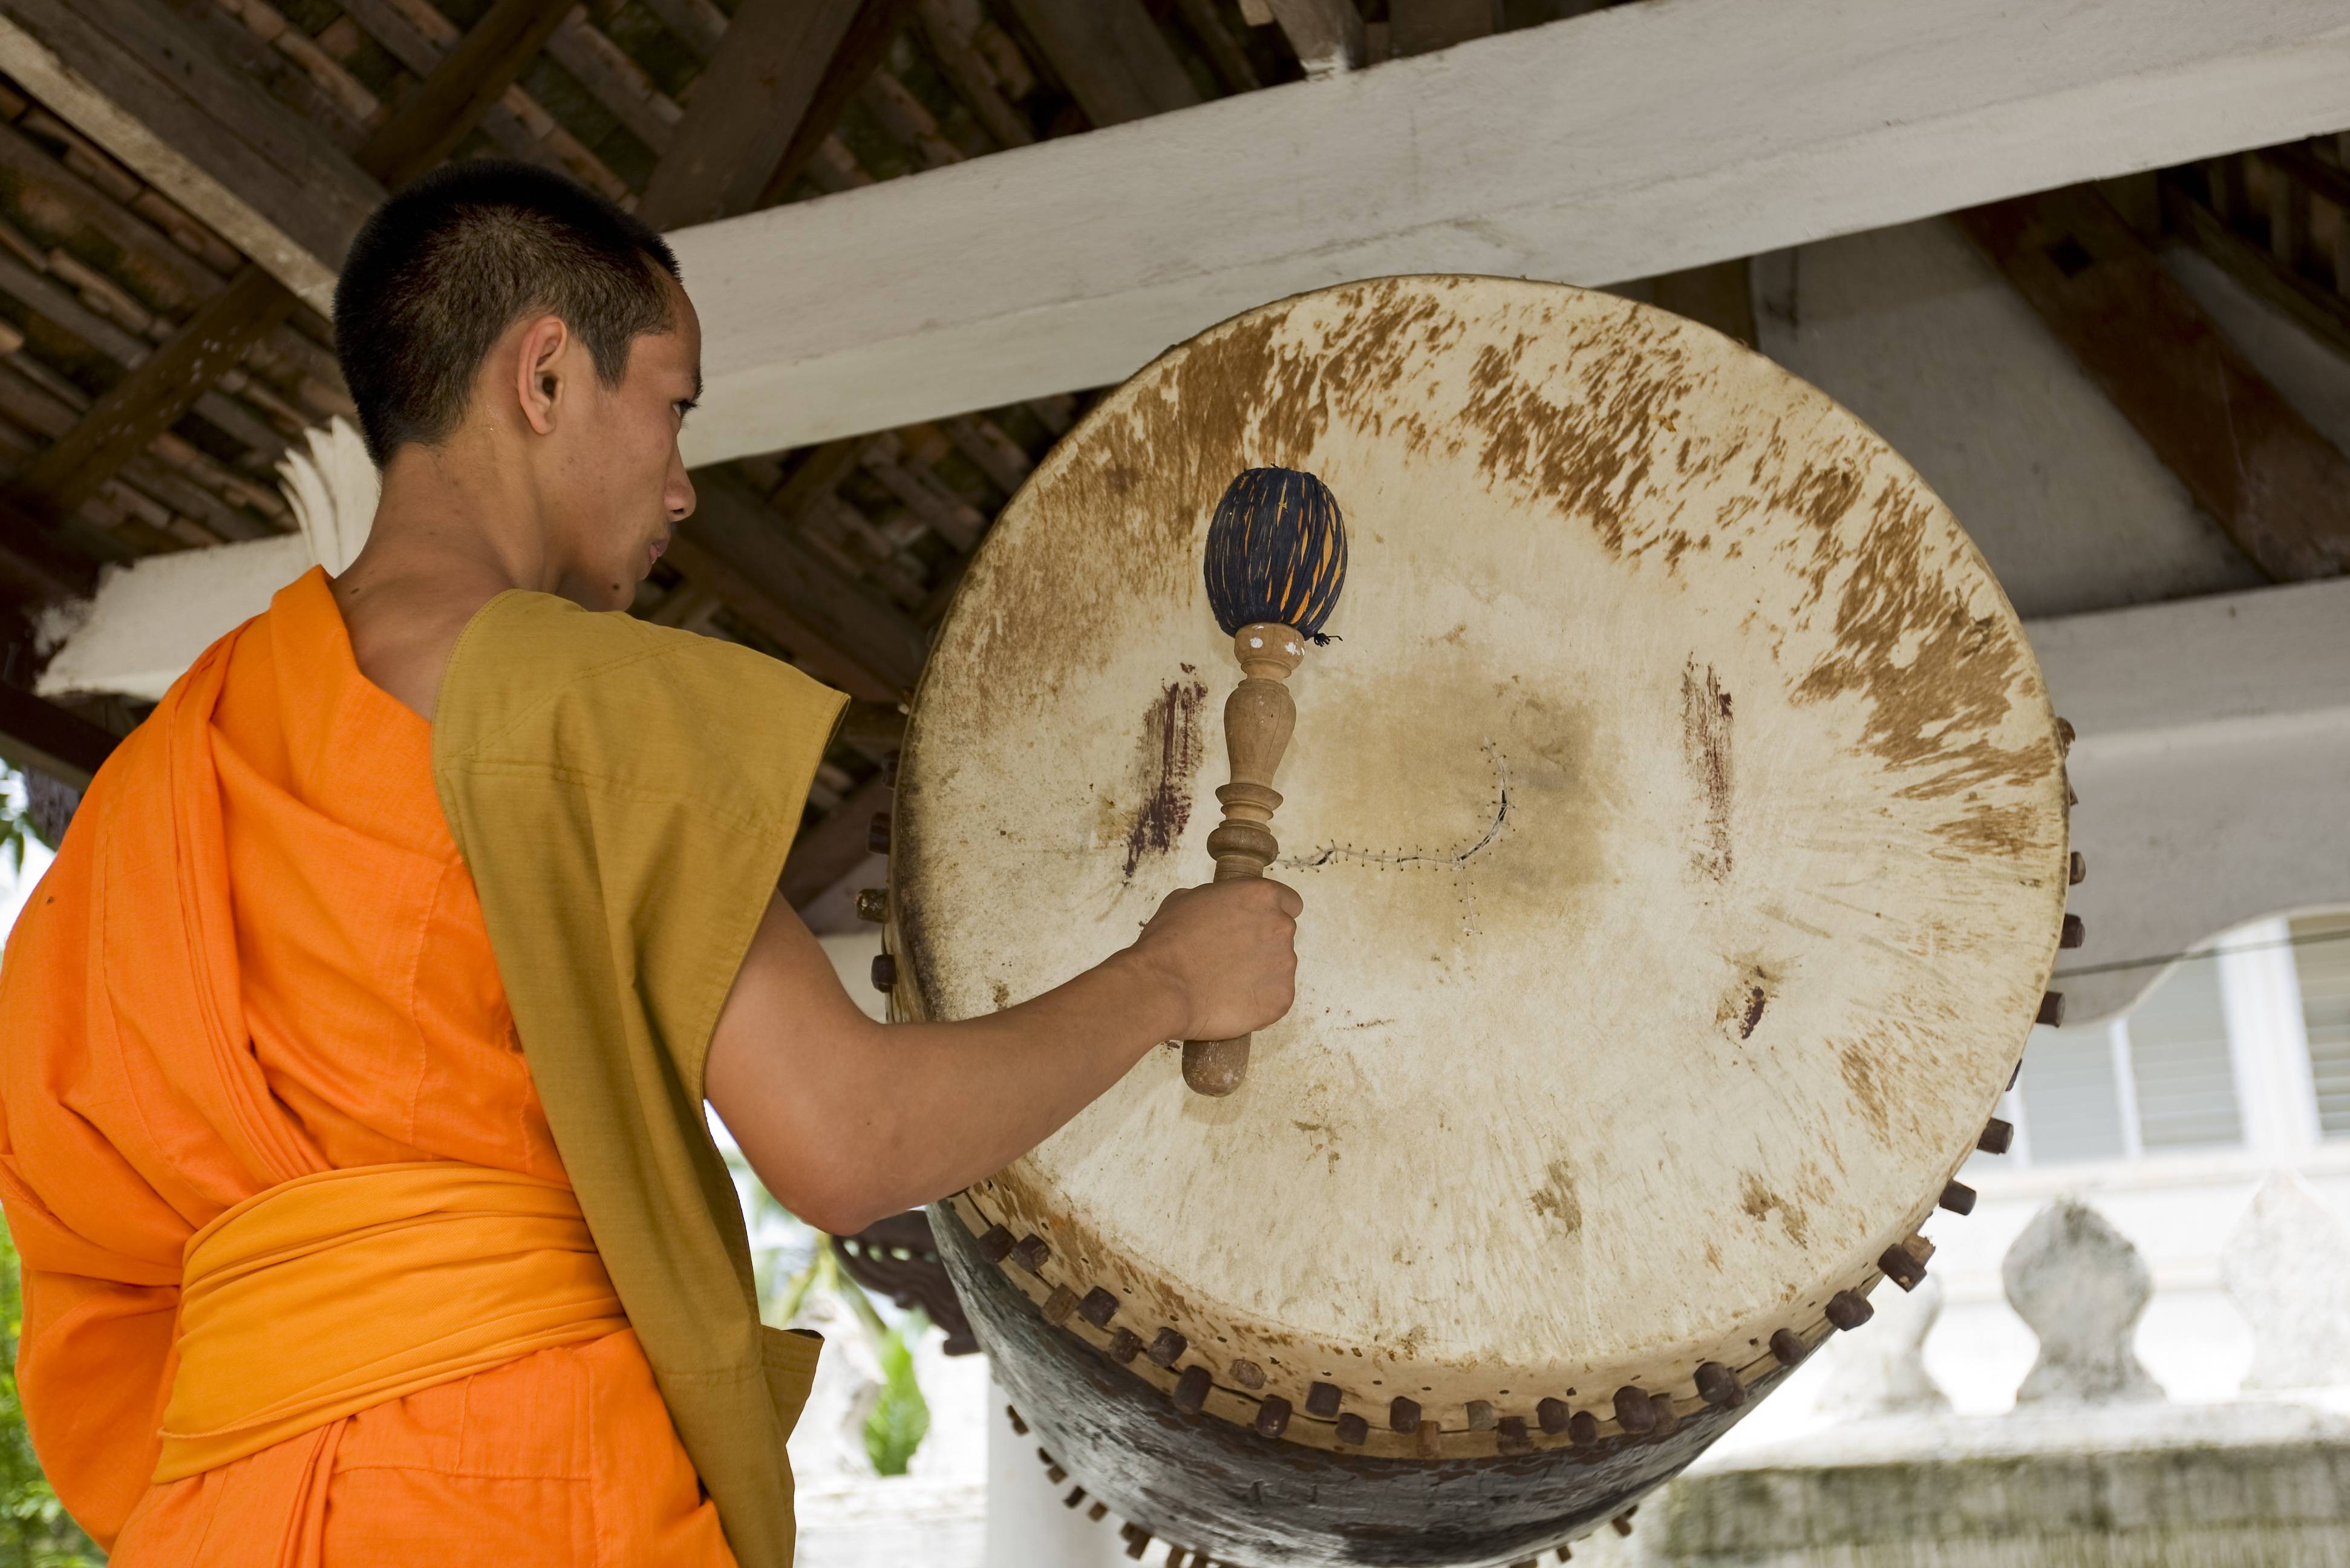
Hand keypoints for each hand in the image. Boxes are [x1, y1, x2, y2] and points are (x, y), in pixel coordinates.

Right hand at [1126, 878, 1302, 1041]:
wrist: (1161, 987)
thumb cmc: (1168, 943)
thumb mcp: (1186, 900)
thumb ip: (1219, 900)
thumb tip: (1223, 910)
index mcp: (1261, 895)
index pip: (1289, 902)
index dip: (1269, 915)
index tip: (1255, 927)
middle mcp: (1281, 926)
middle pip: (1282, 935)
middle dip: (1261, 945)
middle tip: (1229, 958)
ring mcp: (1285, 965)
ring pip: (1279, 968)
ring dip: (1259, 973)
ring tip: (1224, 982)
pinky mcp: (1281, 999)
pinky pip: (1275, 997)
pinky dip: (1258, 1001)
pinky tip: (1230, 1000)